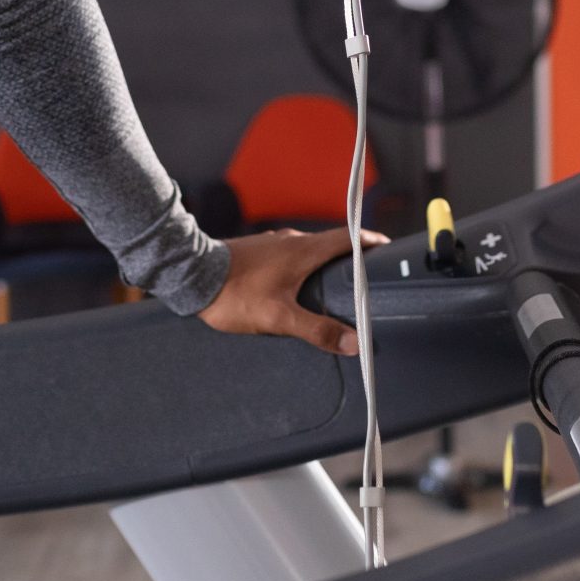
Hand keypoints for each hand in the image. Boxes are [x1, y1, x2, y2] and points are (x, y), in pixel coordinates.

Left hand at [198, 226, 386, 355]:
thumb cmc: (234, 293)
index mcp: (304, 250)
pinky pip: (291, 256)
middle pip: (332, 244)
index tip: (388, 248)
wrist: (191, 276)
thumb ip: (317, 330)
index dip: (371, 242)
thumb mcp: (278, 317)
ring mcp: (273, 244)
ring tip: (335, 286)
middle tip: (367, 275)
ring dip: (326, 263)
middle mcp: (291, 241)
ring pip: (310, 250)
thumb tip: (354, 342)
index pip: (349, 238)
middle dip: (352, 257)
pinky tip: (297, 288)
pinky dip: (304, 267)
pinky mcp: (258, 252)